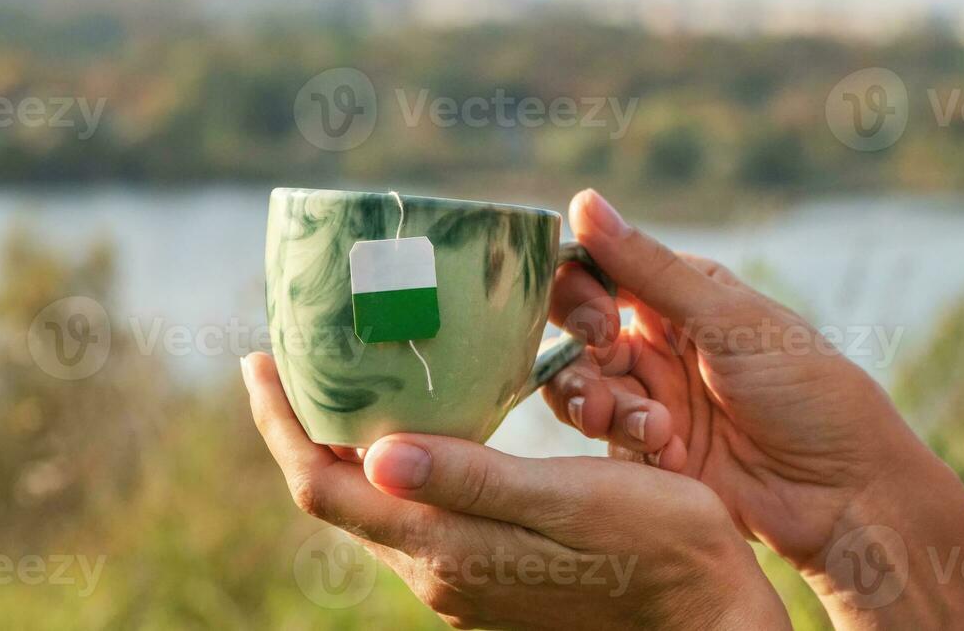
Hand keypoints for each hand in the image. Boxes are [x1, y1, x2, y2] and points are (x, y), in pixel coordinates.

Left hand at [242, 352, 789, 630]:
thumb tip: (374, 456)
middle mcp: (439, 570)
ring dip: (345, 445)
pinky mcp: (491, 574)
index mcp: (445, 548)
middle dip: (304, 427)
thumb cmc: (653, 545)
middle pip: (337, 496)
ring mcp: (464, 578)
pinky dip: (392, 464)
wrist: (705, 613)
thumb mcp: (566, 501)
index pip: (323, 488)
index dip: (281, 424)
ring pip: (376, 506)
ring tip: (345, 380)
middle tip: (293, 357)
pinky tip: (415, 428)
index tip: (258, 360)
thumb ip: (471, 481)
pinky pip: (416, 513)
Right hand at [546, 190, 963, 629]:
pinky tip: (672, 456)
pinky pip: (606, 441)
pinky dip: (631, 445)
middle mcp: (659, 343)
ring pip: (582, 390)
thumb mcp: (727, 320)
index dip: (578, 293)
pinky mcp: (650, 455)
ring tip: (649, 428)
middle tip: (606, 375)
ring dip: (598, 405)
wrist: (846, 494)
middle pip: (577, 335)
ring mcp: (653, 400)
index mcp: (679, 294)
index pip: (597, 274)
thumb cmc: (806, 391)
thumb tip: (583, 200)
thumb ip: (646, 267)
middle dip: (579, 357)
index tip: (597, 321)